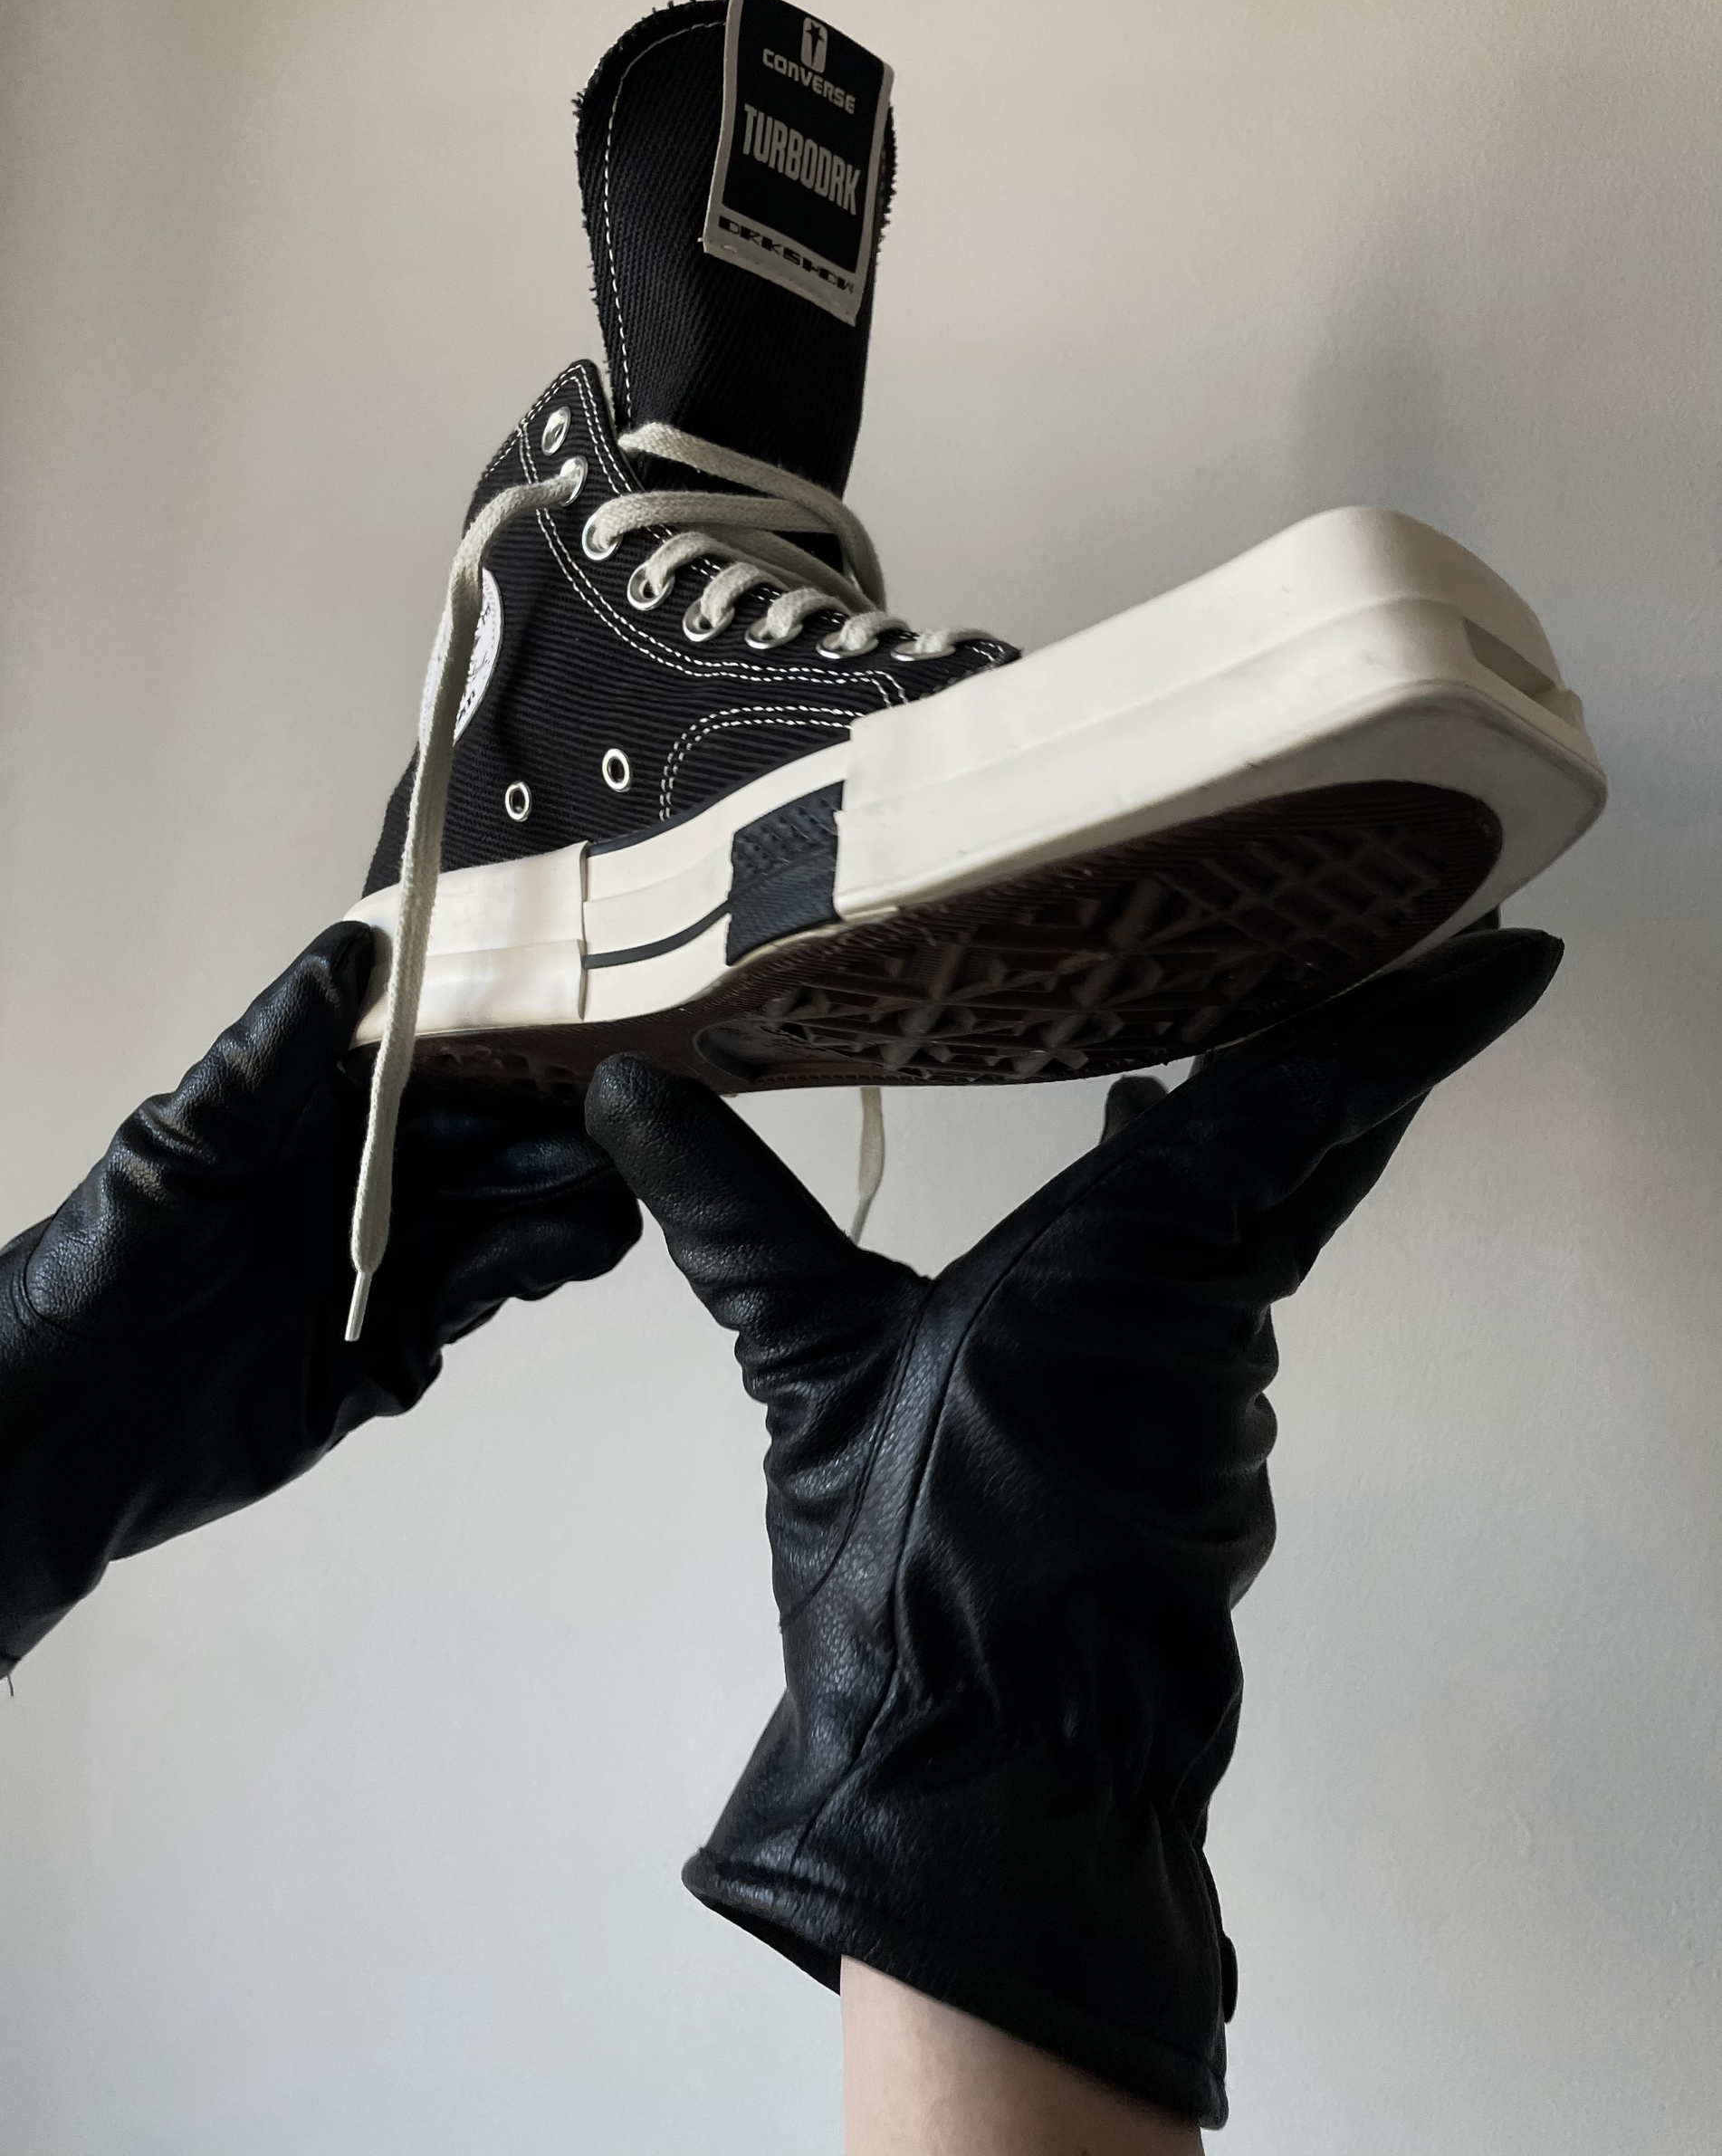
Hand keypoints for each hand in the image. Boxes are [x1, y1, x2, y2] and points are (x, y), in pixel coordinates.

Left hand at [0, 924, 638, 1671]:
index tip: (577, 1031)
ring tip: (617, 1191)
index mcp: (308, 1121)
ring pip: (495, 1219)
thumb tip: (354, 947)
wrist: (60, 1436)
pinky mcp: (389, 1350)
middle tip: (629, 1124)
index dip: (504, 1046)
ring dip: (559, 1201)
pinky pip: (476, 1298)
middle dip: (554, 1130)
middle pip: (480, 1143)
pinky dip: (531, 1269)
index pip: (427, 1067)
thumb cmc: (98, 1267)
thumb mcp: (186, 1145)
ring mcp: (377, 1268)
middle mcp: (352, 1185)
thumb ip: (273, 1056)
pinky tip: (574, 1248)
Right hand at [585, 926, 1561, 2128]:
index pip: (1298, 1101)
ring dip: (1207, 1183)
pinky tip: (1094, 1280)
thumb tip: (623, 1091)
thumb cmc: (914, 1537)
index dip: (1411, 1022)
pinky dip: (1164, 1284)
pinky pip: (1196, 1345)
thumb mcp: (812, 1359)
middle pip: (1298, 1166)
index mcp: (1137, 1248)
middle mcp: (1211, 1313)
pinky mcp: (1209, 1489)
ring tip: (1150, 1097)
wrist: (997, 1767)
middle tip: (1379, 973)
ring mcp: (1223, 1409)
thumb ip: (737, 1220)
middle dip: (1342, 1071)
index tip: (1512, 952)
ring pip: (1234, 1260)